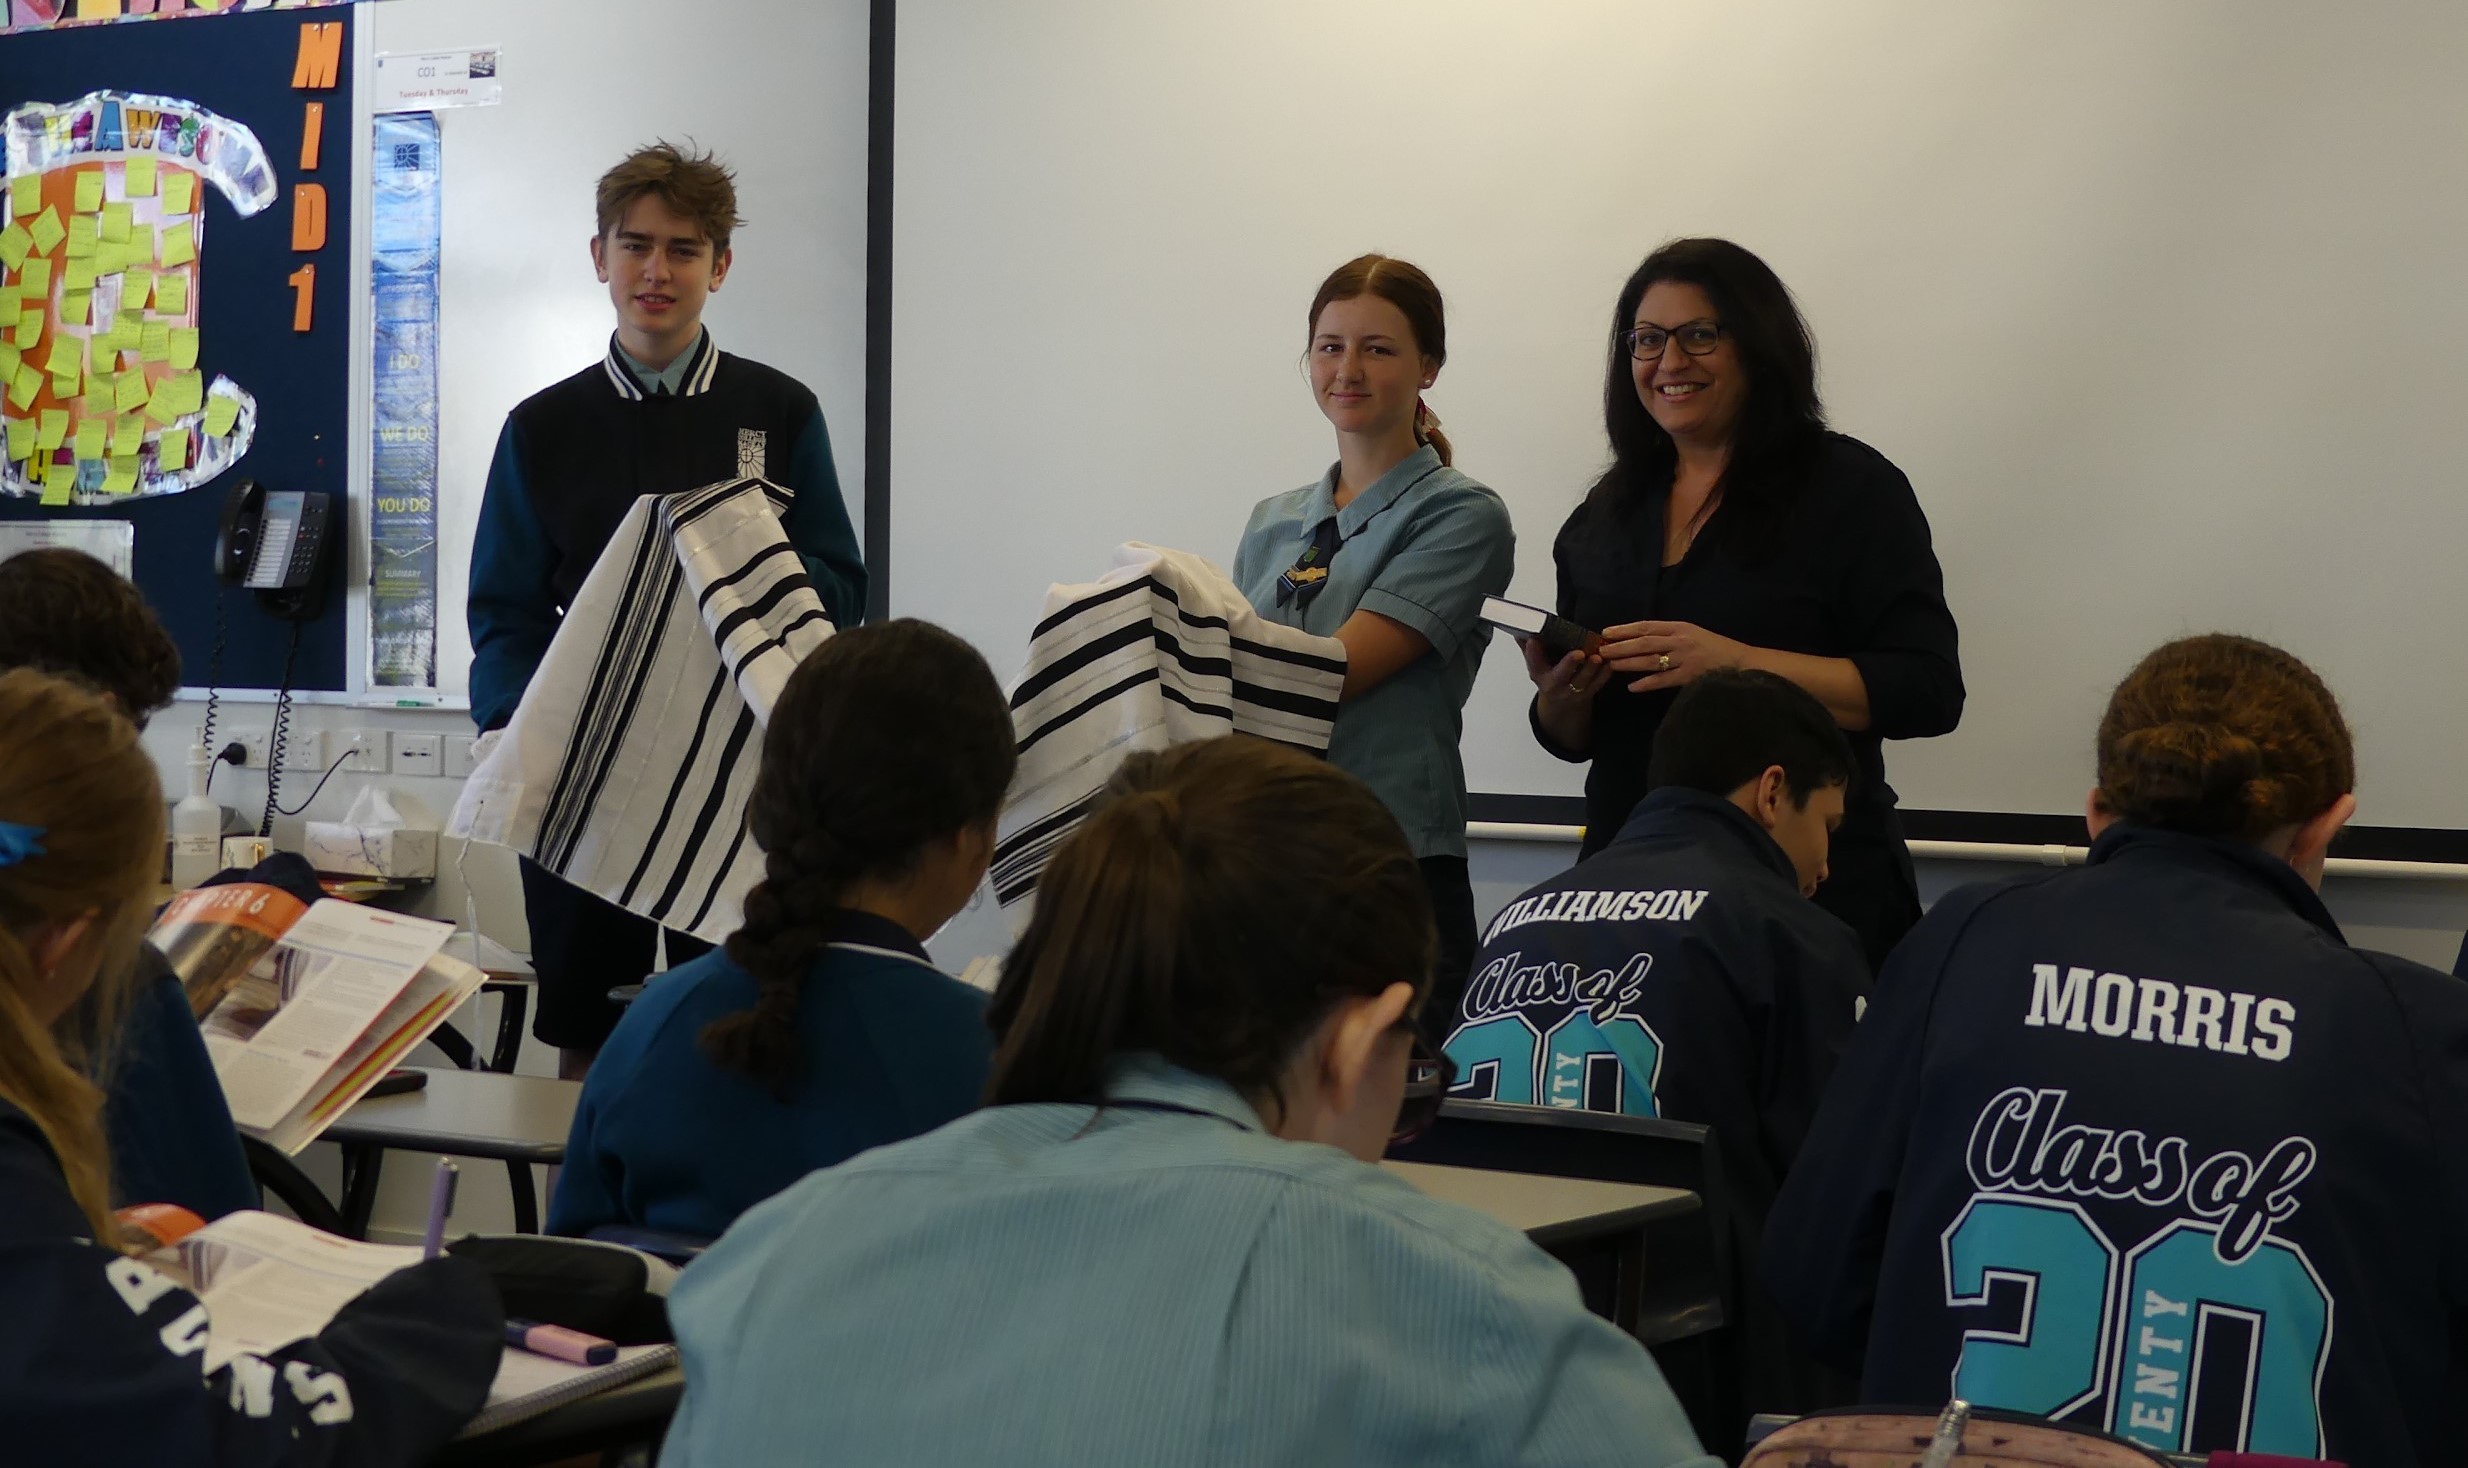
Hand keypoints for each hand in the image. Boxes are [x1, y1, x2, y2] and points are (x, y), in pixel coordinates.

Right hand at [1522, 635, 1609, 706]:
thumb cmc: (1549, 680)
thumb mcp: (1536, 666)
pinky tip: (1609, 661)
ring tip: (1597, 656)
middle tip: (1578, 653)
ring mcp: (1573, 691)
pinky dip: (1605, 672)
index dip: (1532, 652)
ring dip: (1591, 668)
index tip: (1533, 640)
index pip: (1533, 663)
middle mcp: (1555, 685)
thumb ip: (1530, 649)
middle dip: (1569, 664)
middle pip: (1561, 675)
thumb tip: (1519, 630)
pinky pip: (1598, 683)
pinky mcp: (1589, 693)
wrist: (1561, 705)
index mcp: (1540, 675)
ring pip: (1583, 680)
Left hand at [1599, 620, 1750, 693]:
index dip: (1625, 629)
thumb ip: (1669, 635)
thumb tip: (1639, 638)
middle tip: (1602, 649)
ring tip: (1611, 665)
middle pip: (1645, 642)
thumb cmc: (1713, 648)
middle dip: (1621, 645)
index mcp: (1679, 627)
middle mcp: (1680, 640)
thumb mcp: (1691, 633)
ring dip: (1629, 663)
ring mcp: (1685, 658)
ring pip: (1651, 660)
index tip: (1606, 632)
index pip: (1647, 626)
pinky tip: (1633, 687)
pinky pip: (1664, 680)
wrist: (1740, 662)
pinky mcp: (1690, 676)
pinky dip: (1647, 683)